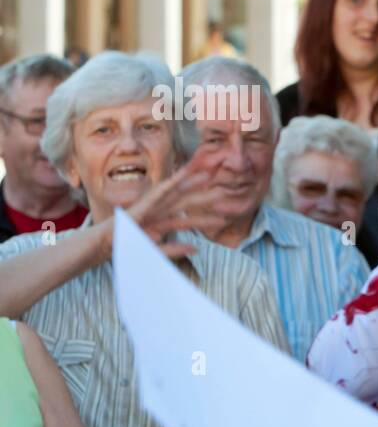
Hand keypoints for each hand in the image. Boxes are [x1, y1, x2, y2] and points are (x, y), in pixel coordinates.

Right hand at [95, 153, 226, 263]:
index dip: (204, 209)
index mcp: (160, 222)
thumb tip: (196, 248)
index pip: (186, 213)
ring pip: (177, 194)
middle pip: (186, 201)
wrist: (102, 246)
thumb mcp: (155, 251)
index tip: (223, 205)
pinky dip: (171, 183)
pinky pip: (159, 192)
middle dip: (206, 195)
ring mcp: (150, 207)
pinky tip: (183, 174)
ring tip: (211, 178)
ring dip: (194, 184)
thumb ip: (175, 250)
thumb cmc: (125, 247)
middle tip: (227, 189)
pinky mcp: (143, 205)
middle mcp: (157, 211)